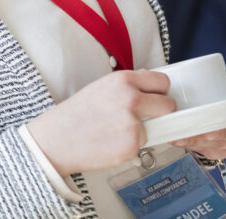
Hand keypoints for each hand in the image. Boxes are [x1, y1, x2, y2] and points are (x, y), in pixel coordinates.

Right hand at [26, 70, 176, 174]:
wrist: (56, 139)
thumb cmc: (75, 115)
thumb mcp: (100, 88)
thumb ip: (127, 85)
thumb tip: (150, 84)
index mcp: (123, 80)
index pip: (162, 81)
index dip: (160, 91)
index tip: (156, 97)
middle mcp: (131, 99)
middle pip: (169, 105)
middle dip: (161, 112)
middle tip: (145, 117)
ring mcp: (133, 123)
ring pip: (156, 127)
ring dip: (143, 130)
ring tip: (116, 130)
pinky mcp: (132, 145)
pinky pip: (143, 144)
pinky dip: (131, 145)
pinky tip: (112, 142)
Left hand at [170, 75, 225, 158]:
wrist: (206, 100)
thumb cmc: (219, 88)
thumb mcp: (224, 79)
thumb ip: (222, 81)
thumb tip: (215, 86)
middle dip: (224, 134)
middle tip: (209, 132)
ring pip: (223, 145)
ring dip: (203, 141)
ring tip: (187, 135)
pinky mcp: (219, 150)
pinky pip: (208, 150)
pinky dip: (192, 144)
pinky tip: (180, 138)